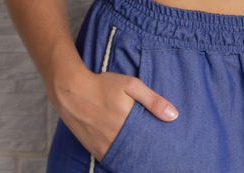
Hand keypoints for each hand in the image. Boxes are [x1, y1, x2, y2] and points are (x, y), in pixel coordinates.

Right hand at [55, 70, 177, 158]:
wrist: (70, 90)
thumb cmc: (102, 85)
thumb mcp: (131, 85)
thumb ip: (153, 101)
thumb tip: (173, 116)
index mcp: (126, 123)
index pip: (149, 143)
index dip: (158, 147)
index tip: (167, 148)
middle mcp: (114, 138)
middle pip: (138, 153)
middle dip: (147, 153)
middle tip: (157, 153)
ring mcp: (102, 146)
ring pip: (124, 159)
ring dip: (134, 157)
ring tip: (143, 154)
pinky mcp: (93, 149)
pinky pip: (110, 159)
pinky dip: (119, 158)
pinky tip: (126, 154)